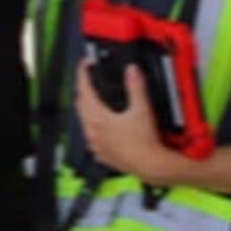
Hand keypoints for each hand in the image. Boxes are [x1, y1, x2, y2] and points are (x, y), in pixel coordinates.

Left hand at [75, 61, 171, 184]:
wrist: (150, 166)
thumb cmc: (144, 143)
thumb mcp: (141, 109)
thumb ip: (135, 87)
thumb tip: (131, 71)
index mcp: (98, 118)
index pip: (84, 89)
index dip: (83, 74)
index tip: (85, 65)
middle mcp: (92, 132)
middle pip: (80, 105)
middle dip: (83, 90)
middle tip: (89, 79)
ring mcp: (96, 144)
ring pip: (84, 122)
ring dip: (87, 109)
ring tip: (95, 100)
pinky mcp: (102, 154)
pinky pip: (92, 138)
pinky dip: (94, 128)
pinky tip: (103, 126)